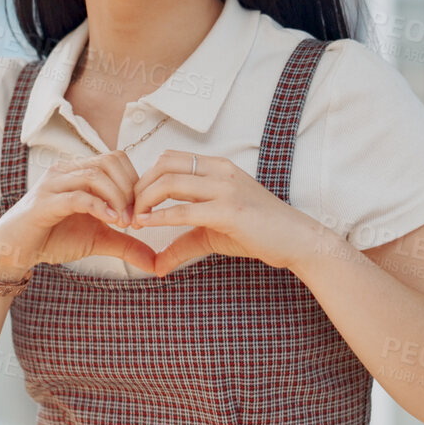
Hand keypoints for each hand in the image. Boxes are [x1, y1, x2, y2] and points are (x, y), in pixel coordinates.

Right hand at [0, 149, 155, 277]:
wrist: (15, 250)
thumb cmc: (53, 238)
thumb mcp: (98, 239)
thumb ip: (127, 244)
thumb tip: (156, 262)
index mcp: (79, 171)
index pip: (116, 159)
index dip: (135, 182)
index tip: (141, 211)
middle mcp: (65, 170)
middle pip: (109, 161)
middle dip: (130, 189)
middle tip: (136, 217)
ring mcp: (53, 184)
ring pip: (95, 175)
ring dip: (117, 198)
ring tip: (125, 222)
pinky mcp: (43, 203)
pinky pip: (76, 196)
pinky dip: (99, 207)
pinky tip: (110, 222)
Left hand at [127, 150, 323, 276]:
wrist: (295, 239)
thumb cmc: (257, 231)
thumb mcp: (212, 233)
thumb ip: (182, 242)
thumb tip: (156, 265)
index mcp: (217, 167)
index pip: (169, 159)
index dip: (145, 177)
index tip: (134, 202)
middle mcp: (220, 171)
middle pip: (163, 165)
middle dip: (138, 187)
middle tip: (128, 210)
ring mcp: (225, 188)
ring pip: (169, 183)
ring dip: (143, 201)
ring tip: (134, 220)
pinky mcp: (228, 211)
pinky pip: (184, 210)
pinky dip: (159, 217)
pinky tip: (146, 225)